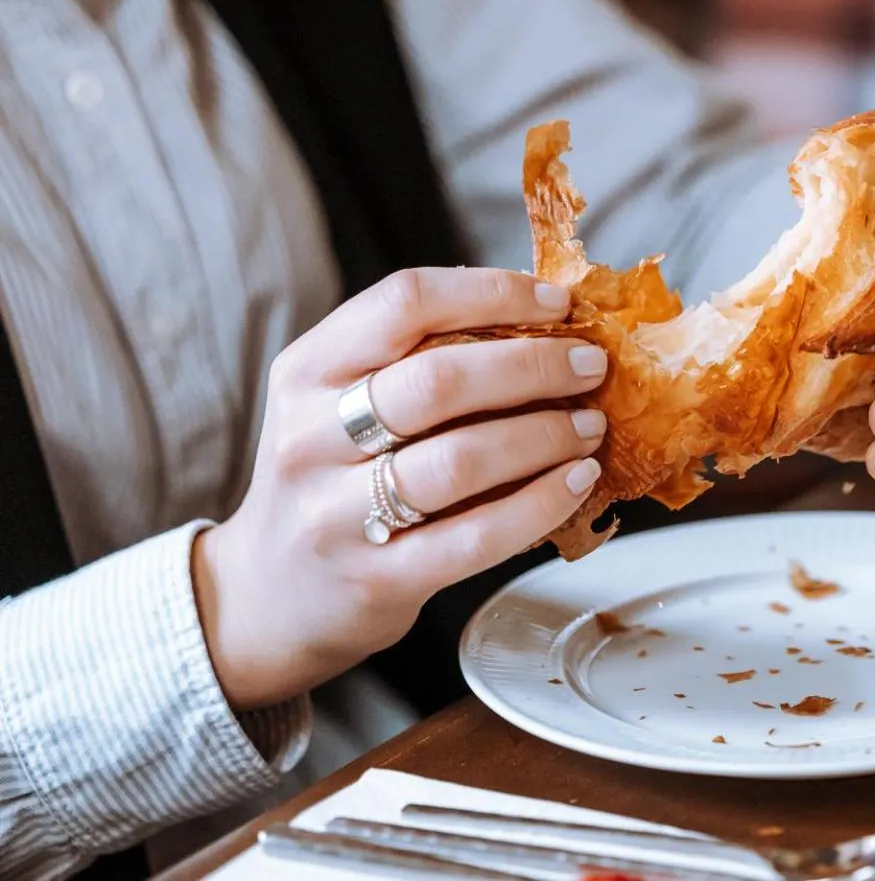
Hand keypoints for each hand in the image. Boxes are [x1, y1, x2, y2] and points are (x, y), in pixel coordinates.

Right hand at [192, 268, 609, 710]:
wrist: (267, 597)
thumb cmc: (331, 480)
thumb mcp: (340, 402)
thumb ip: (418, 358)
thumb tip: (546, 321)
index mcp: (306, 370)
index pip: (405, 301)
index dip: (492, 293)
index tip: (556, 303)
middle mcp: (311, 436)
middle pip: (438, 379)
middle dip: (533, 366)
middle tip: (590, 366)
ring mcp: (337, 513)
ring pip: (461, 458)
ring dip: (544, 434)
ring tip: (590, 426)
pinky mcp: (378, 578)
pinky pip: (477, 535)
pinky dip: (541, 503)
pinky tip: (577, 481)